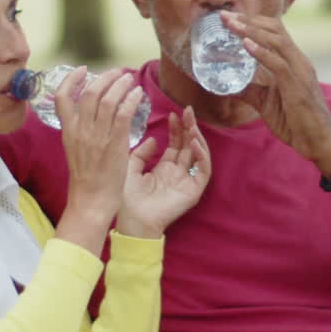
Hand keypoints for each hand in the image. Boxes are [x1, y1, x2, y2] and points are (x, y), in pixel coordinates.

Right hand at [53, 67, 145, 253]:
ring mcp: (97, 137)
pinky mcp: (115, 144)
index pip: (63, 97)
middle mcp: (80, 130)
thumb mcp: (76, 150)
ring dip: (121, 85)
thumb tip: (92, 114)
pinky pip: (123, 114)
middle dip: (105, 77)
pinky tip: (138, 94)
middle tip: (117, 72)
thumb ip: (81, 130)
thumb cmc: (87, 179)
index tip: (84, 70)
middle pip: (90, 92)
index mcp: (68, 131)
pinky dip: (130, 100)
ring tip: (130, 79)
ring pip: (108, 99)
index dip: (72, 79)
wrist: (91, 201)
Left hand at [117, 106, 211, 237]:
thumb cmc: (128, 198)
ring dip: (197, 138)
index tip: (172, 114)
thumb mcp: (131, 168)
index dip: (176, 129)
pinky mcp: (193, 191)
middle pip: (188, 146)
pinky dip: (201, 156)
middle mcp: (177, 173)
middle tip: (188, 111)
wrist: (132, 221)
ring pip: (198, 155)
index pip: (175, 144)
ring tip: (192, 124)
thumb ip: (142, 153)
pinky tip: (194, 143)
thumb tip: (154, 139)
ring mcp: (187, 181)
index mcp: (164, 168)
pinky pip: (203, 171)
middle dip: (189, 128)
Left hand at [225, 11, 330, 171]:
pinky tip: (245, 45)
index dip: (251, 21)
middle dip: (248, 20)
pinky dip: (261, 52)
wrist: (319, 142)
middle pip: (275, 29)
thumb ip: (249, 90)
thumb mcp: (266, 102)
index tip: (229, 17)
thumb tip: (226, 85)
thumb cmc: (296, 122)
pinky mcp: (298, 87)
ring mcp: (300, 72)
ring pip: (277, 41)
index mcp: (293, 61)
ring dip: (251, 31)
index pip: (274, 31)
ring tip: (231, 25)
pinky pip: (279, 64)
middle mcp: (299, 61)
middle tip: (224, 16)